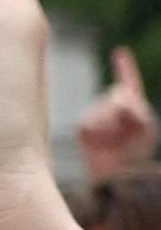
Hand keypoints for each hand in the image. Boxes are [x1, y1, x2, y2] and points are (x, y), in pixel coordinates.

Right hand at [78, 46, 157, 181]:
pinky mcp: (84, 128)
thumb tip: (116, 96)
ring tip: (115, 141)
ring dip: (111, 125)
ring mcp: (97, 116)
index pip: (129, 82)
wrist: (117, 177)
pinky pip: (88, 122)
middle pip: (116, 95)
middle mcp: (113, 108)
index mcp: (134, 107)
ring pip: (102, 109)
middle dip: (123, 111)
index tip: (120, 53)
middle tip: (127, 132)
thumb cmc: (136, 155)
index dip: (124, 67)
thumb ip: (137, 108)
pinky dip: (98, 132)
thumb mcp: (146, 129)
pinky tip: (100, 144)